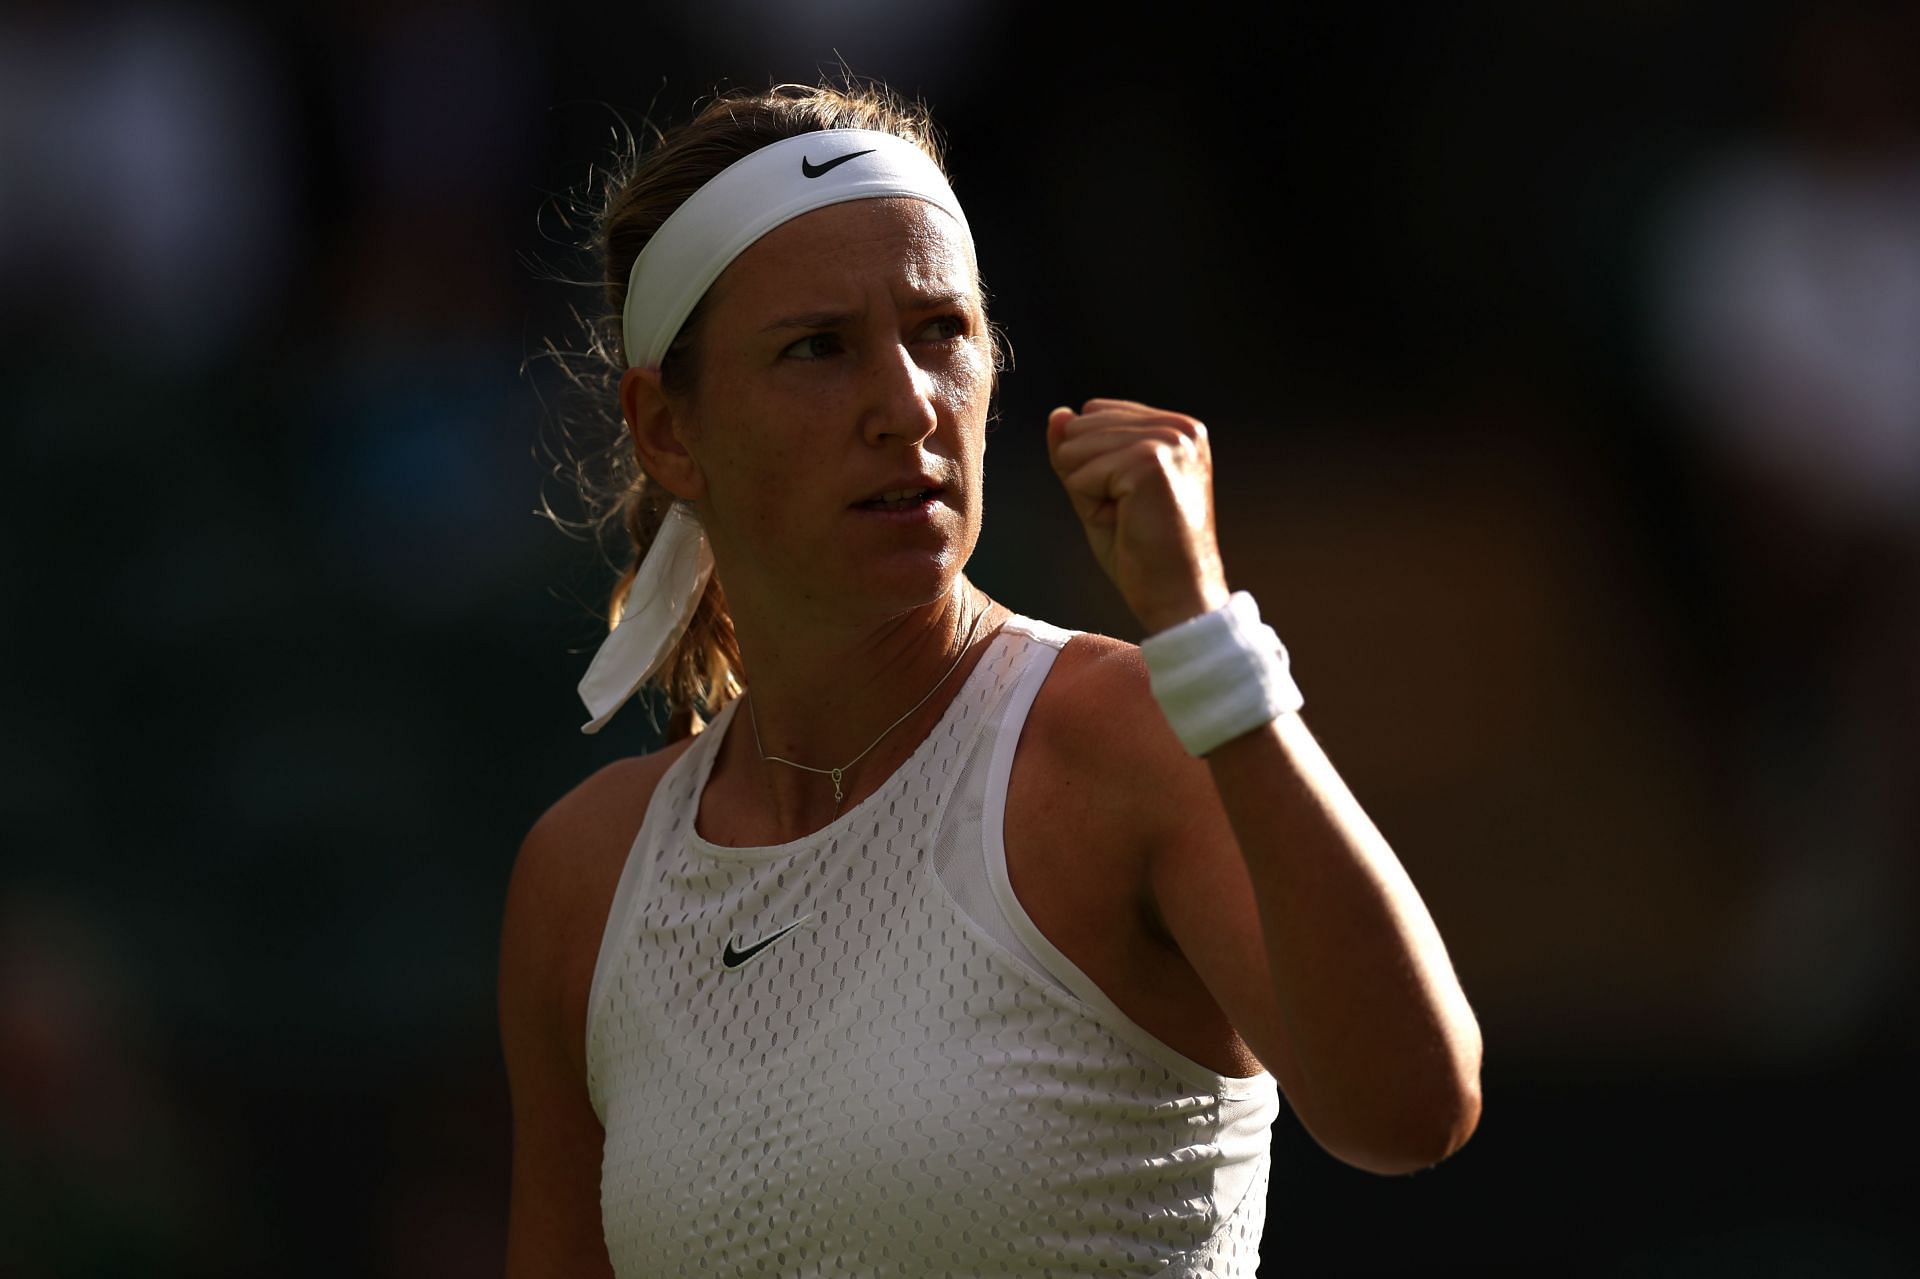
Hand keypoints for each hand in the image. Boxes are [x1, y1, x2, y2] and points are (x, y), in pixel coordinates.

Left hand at [1047, 397, 1229, 633]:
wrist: (1177, 597)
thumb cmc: (1142, 552)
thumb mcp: (1100, 491)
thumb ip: (1078, 450)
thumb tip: (1057, 415)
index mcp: (1176, 427)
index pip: (1093, 413)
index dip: (1093, 465)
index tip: (1130, 500)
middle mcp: (1179, 426)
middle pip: (1079, 427)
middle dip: (1087, 478)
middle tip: (1128, 515)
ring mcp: (1169, 441)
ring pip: (1075, 449)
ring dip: (1090, 493)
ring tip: (1128, 518)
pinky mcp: (1151, 461)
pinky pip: (1081, 475)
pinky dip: (1092, 506)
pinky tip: (1127, 523)